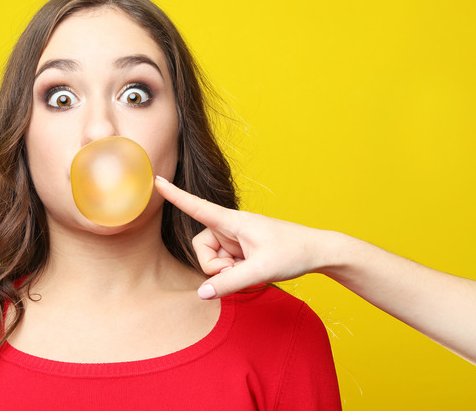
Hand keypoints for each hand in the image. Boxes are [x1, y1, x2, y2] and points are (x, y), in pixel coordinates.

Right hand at [154, 176, 336, 298]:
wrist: (318, 252)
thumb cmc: (292, 252)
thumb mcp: (260, 270)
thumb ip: (229, 283)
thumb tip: (202, 293)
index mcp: (233, 221)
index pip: (198, 207)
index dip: (176, 196)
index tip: (158, 181)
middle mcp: (231, 228)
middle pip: (202, 248)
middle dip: (214, 267)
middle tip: (237, 273)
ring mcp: (236, 240)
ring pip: (212, 260)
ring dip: (226, 273)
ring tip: (250, 272)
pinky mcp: (241, 250)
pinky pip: (225, 265)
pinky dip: (234, 274)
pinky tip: (253, 272)